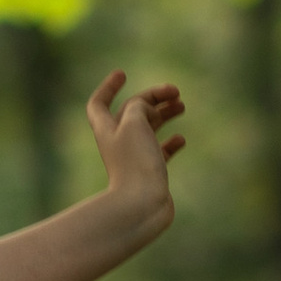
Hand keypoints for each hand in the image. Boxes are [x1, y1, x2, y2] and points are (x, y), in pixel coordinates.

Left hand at [86, 68, 186, 234]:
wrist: (141, 206)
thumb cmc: (134, 162)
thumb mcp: (134, 122)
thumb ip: (138, 107)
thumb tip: (149, 111)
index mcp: (107, 129)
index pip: (99, 103)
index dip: (108, 87)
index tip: (122, 74)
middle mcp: (118, 142)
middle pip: (132, 112)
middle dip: (152, 98)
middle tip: (175, 92)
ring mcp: (134, 158)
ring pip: (149, 129)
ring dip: (164, 115)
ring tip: (182, 106)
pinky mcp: (150, 173)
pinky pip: (160, 152)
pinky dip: (170, 142)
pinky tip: (181, 139)